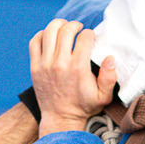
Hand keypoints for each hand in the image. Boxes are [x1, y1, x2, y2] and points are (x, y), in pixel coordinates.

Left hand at [29, 19, 116, 134]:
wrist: (61, 118)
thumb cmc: (84, 107)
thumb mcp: (104, 97)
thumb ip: (110, 78)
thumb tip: (110, 58)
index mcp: (78, 68)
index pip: (84, 38)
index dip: (90, 34)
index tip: (91, 38)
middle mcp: (60, 63)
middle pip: (66, 30)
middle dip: (75, 25)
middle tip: (79, 29)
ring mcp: (45, 64)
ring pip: (49, 32)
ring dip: (58, 25)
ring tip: (64, 27)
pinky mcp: (35, 66)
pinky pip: (35, 42)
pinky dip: (42, 34)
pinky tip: (50, 35)